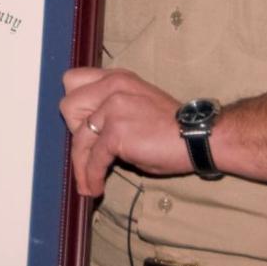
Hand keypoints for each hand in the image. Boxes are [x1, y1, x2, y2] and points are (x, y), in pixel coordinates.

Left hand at [59, 67, 189, 195]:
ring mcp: (113, 108)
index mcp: (116, 78)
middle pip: (67, 107)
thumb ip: (111, 108)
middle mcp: (112, 87)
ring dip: (80, 166)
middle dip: (75, 133)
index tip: (82, 126)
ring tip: (87, 183)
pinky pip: (93, 159)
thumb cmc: (171, 127)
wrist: (199, 136)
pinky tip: (96, 187)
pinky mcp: (116, 131)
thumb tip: (88, 132)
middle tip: (90, 151)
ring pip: (78, 138)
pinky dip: (91, 177)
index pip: (72, 79)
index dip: (75, 105)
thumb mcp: (137, 103)